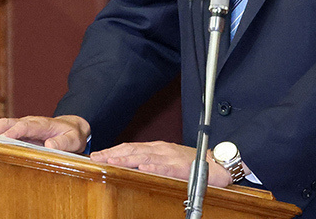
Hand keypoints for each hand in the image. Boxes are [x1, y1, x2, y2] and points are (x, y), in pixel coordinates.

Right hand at [0, 115, 89, 152]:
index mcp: (42, 124)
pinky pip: (1, 129)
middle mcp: (29, 122)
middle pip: (8, 122)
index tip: (3, 138)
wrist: (72, 127)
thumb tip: (50, 144)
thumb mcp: (73, 140)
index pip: (25, 126)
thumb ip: (64, 143)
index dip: (13, 132)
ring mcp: (22, 125)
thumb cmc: (72, 135)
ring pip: (1, 124)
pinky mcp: (18, 130)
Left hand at [90, 141, 233, 186]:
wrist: (218, 164)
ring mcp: (172, 157)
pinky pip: (166, 167)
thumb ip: (152, 161)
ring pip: (146, 157)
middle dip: (114, 154)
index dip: (113, 151)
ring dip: (127, 159)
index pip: (131, 147)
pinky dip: (153, 167)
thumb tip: (131, 165)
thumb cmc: (193, 162)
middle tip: (97, 159)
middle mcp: (163, 150)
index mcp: (158, 148)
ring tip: (112, 162)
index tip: (98, 156)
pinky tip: (142, 168)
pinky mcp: (183, 167)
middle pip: (134, 150)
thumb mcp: (168, 160)